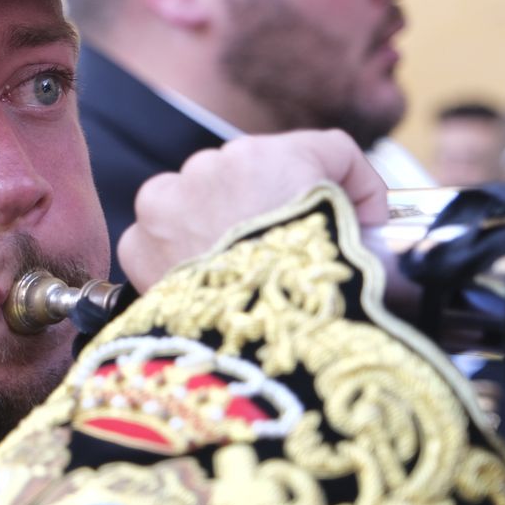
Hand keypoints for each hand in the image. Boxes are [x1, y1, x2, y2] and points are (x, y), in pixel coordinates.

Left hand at [116, 130, 388, 290]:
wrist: (254, 351)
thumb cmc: (310, 300)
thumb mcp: (364, 243)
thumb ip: (358, 206)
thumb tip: (363, 215)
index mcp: (270, 158)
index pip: (321, 153)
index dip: (346, 190)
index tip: (357, 222)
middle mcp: (211, 167)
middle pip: (255, 178)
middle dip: (274, 210)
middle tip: (293, 258)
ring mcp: (168, 203)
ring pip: (203, 201)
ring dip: (222, 228)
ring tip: (246, 278)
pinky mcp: (140, 244)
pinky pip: (163, 238)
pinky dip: (182, 258)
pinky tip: (210, 289)